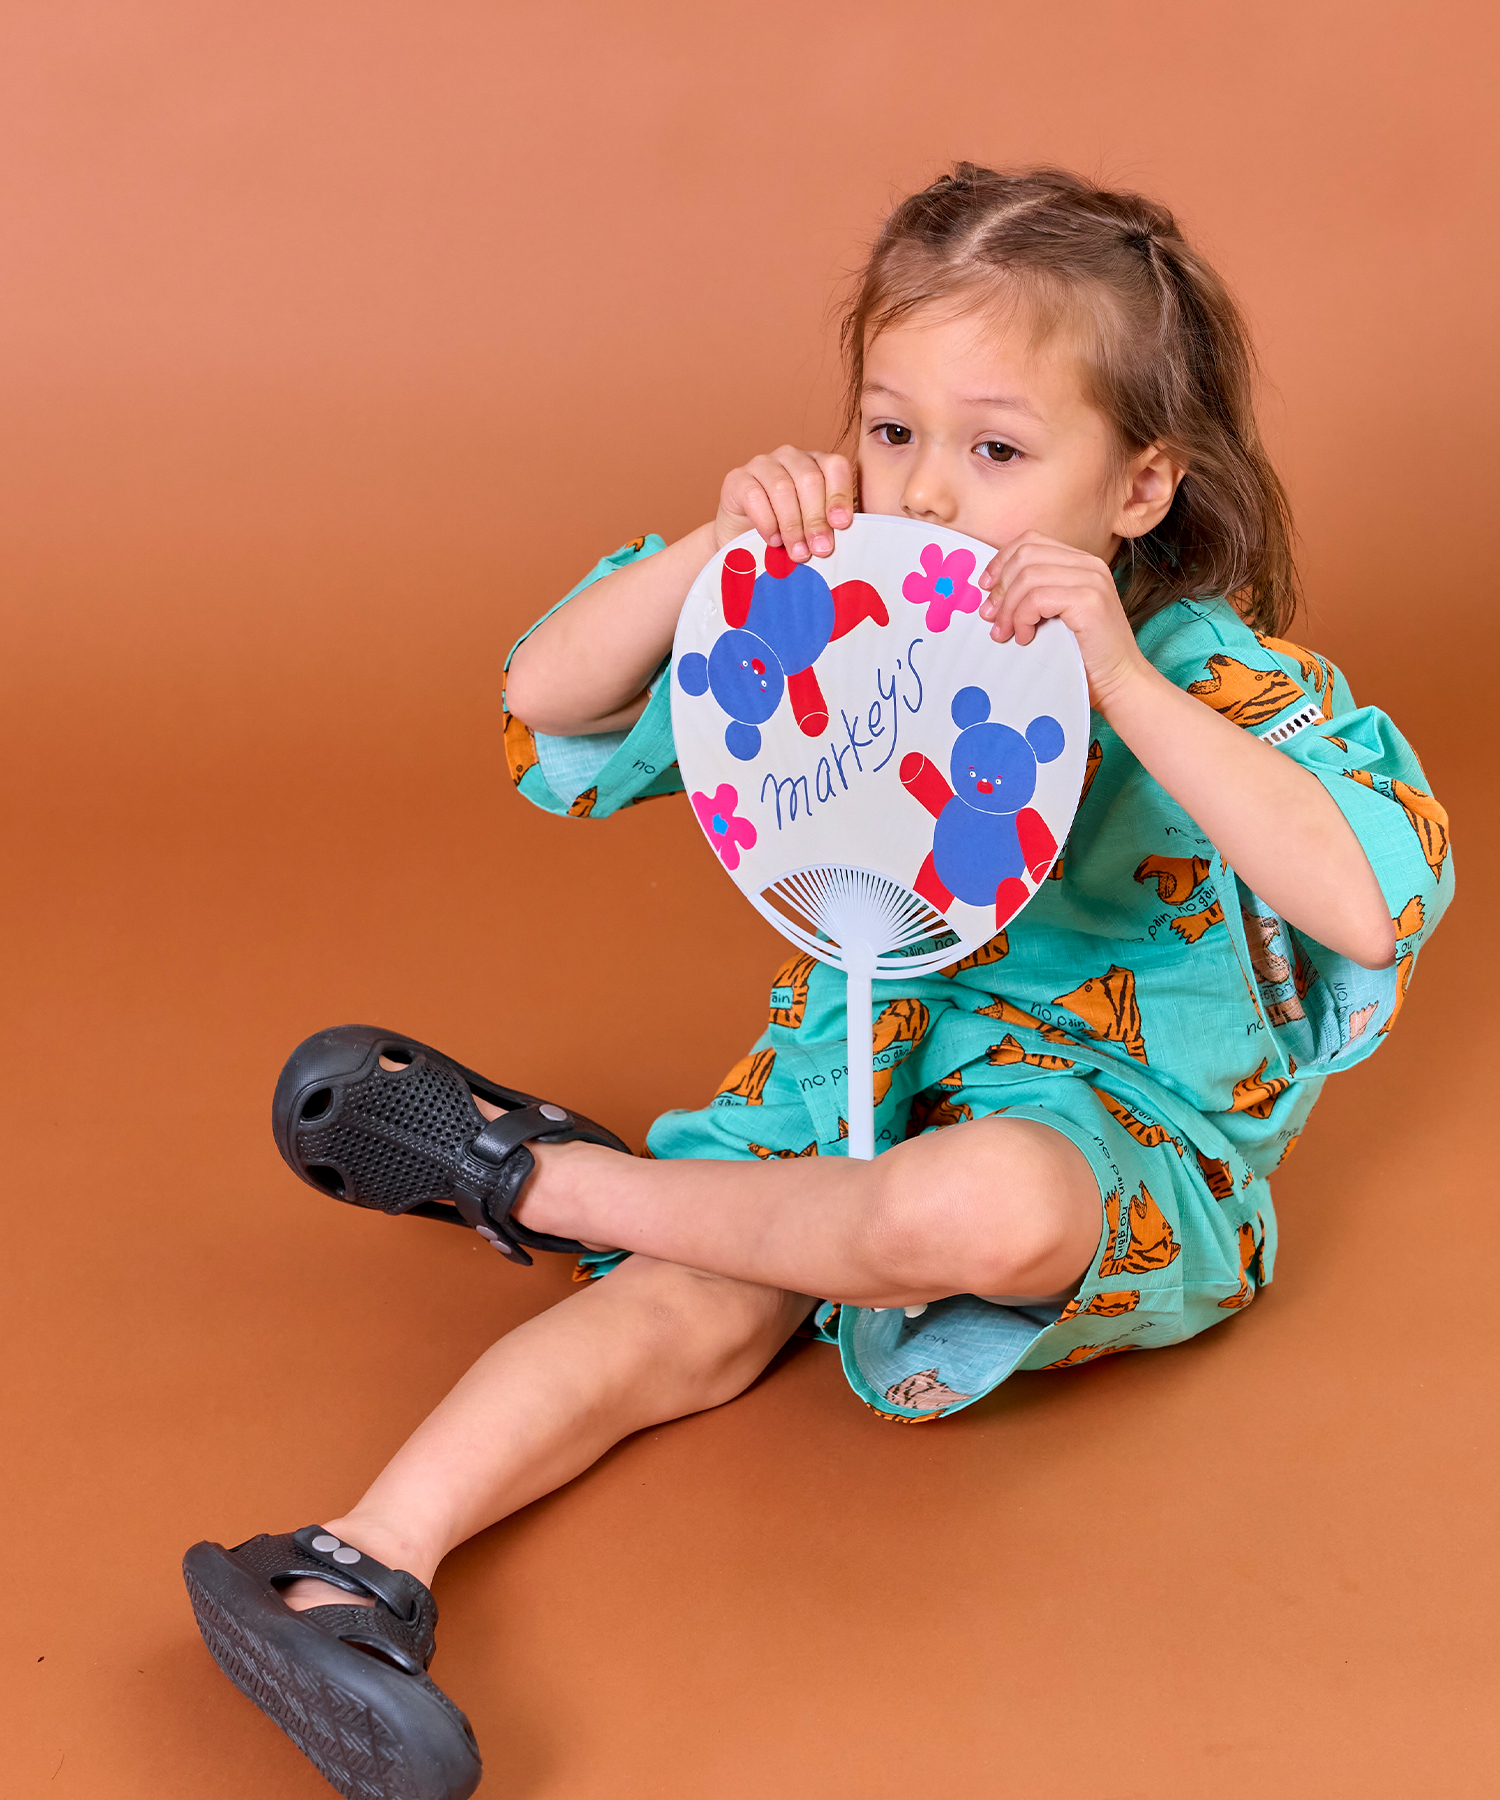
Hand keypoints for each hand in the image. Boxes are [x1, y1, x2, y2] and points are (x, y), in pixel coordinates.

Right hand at [715, 446, 853, 560]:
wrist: (742, 544)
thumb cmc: (787, 536)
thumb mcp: (813, 530)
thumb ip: (830, 528)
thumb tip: (850, 542)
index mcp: (817, 463)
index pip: (835, 467)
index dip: (840, 495)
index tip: (841, 525)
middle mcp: (791, 457)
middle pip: (809, 479)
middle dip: (816, 519)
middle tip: (821, 549)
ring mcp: (762, 464)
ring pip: (782, 488)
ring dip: (792, 525)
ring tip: (798, 553)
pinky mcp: (737, 479)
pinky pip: (754, 496)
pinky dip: (766, 522)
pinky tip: (773, 541)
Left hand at [978, 531, 1149, 713]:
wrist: (1118, 681)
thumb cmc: (1082, 655)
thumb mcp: (1053, 615)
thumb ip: (1032, 595)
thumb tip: (989, 591)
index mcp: (1080, 562)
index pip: (1030, 541)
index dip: (1001, 562)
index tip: (986, 589)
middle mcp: (1089, 564)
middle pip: (1025, 554)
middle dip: (1000, 587)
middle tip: (990, 617)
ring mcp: (1091, 580)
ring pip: (1028, 575)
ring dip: (1008, 607)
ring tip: (1005, 633)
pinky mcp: (1089, 600)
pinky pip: (1037, 597)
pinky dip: (1022, 618)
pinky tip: (1025, 638)